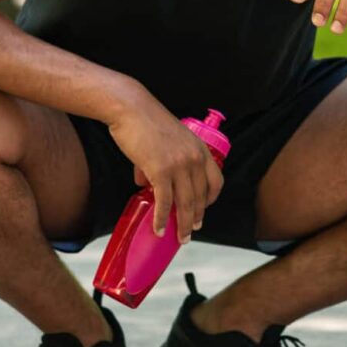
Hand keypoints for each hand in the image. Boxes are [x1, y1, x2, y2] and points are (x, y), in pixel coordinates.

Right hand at [106, 95, 223, 242]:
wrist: (131, 109)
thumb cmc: (145, 121)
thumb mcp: (166, 141)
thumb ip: (163, 163)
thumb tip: (146, 184)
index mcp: (200, 149)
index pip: (215, 180)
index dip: (211, 199)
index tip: (205, 209)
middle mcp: (194, 159)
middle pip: (201, 196)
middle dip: (196, 217)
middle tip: (191, 231)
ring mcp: (179, 166)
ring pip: (186, 203)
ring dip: (183, 224)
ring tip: (180, 237)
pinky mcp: (161, 171)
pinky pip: (165, 202)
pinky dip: (162, 218)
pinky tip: (159, 228)